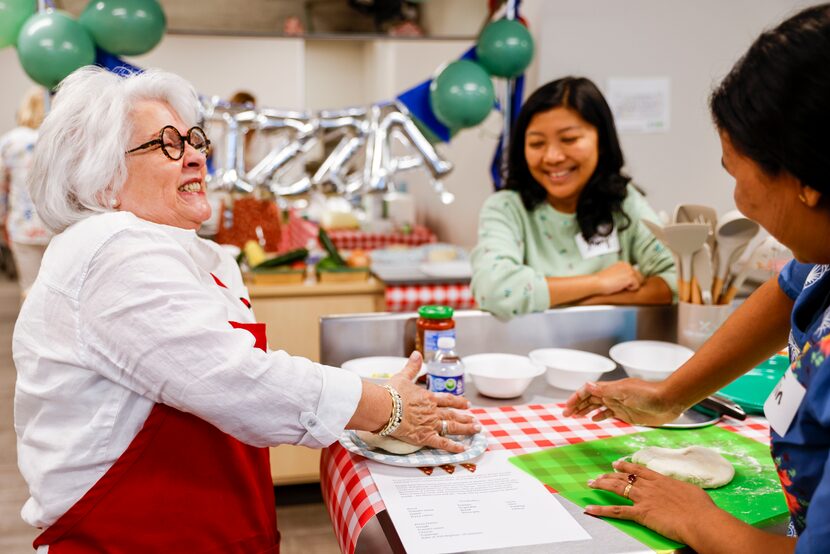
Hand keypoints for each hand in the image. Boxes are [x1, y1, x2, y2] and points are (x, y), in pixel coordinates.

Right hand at [389, 352, 480, 452]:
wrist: (384, 407)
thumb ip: (412, 367)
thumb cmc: (391, 393)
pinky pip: (442, 443)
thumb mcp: (403, 377)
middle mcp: (432, 411)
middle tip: (476, 421)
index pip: (448, 400)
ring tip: (476, 430)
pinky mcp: (425, 436)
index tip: (467, 404)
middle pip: (453, 415)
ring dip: (466, 429)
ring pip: (452, 427)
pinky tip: (463, 450)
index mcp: (428, 397)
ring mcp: (430, 424)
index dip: (458, 402)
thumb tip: (416, 354)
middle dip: (466, 418)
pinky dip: (453, 447)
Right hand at [562, 379, 684, 425]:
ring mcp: (619, 405)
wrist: (669, 401)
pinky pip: (608, 414)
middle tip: (566, 414)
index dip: (576, 398)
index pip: (587, 391)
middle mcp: (612, 395)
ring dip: (586, 410)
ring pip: (597, 407)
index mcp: (610, 389)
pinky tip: (593, 420)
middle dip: (577, 405)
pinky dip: (599, 416)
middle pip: (590, 399)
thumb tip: (586, 385)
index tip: (567, 408)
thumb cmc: (649, 394)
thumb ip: (605, 390)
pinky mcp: (626, 414)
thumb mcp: (625, 392)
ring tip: (576, 417)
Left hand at [585, 460, 719, 543]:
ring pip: (617, 488)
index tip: (616, 463)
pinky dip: (601, 510)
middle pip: (624, 476)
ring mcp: (643, 498)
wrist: (700, 519)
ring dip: (602, 485)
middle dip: (609, 475)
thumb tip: (683, 491)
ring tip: (591, 484)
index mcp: (662, 480)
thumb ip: (681, 489)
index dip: (626, 466)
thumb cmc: (702, 509)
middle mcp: (649, 486)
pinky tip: (590, 509)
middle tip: (598, 475)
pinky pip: (617, 510)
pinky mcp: (640, 512)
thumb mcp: (692, 492)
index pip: (639, 470)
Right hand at [595, 262, 644, 294]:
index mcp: (623, 263)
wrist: (597, 282)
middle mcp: (628, 265)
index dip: (630, 280)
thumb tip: (631, 281)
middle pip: (639, 276)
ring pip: (639, 281)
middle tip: (621, 286)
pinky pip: (637, 286)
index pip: (635, 273)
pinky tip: (620, 287)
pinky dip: (630, 289)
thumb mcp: (614, 274)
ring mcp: (630, 270)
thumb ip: (623, 274)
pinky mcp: (630, 277)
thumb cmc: (602, 281)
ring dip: (631, 286)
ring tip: (620, 286)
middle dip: (633, 283)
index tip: (620, 283)